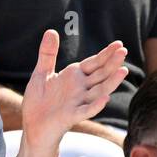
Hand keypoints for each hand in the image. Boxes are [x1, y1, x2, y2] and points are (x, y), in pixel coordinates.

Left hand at [21, 32, 127, 149]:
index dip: (105, 54)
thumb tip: (51, 31)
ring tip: (123, 71)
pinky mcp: (71, 116)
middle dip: (111, 63)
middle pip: (100, 74)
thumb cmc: (39, 101)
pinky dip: (96, 105)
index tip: (118, 44)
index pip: (94, 63)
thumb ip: (48, 54)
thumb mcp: (41, 73)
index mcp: (74, 77)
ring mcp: (78, 102)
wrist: (32, 125)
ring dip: (111, 82)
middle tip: (123, 51)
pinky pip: (86, 111)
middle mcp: (80, 89)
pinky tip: (105, 98)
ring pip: (98, 91)